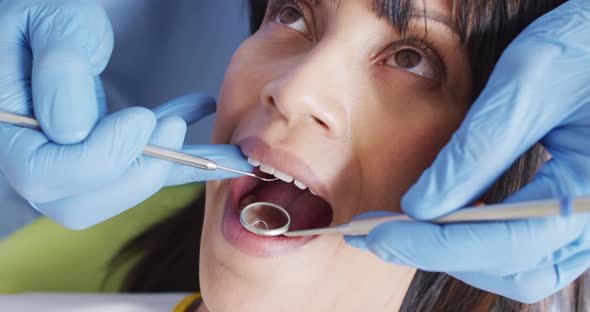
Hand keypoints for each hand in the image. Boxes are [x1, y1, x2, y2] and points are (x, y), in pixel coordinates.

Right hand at [0, 0, 250, 228]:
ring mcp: (59, 163)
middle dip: (134, 174)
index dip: (100, 157)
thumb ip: (60, 69)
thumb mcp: (54, 22)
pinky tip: (196, 148)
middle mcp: (28, 155)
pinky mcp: (90, 160)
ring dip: (154, 170)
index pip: (42, 174)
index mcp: (5, 124)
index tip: (142, 119)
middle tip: (172, 129)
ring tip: (179, 123)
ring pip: (107, 198)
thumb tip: (73, 131)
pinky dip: (166, 166)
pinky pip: (130, 177)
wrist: (54, 25)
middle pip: (76, 204)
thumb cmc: (48, 14)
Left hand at [346, 0, 589, 302]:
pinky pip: (527, 248)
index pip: (511, 243)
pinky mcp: (572, 210)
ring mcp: (589, 220)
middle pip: (515, 269)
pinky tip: (447, 214)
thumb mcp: (530, 81)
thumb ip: (477, 148)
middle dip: (441, 255)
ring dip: (458, 254)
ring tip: (406, 226)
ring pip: (520, 268)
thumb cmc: (585, 43)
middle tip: (382, 233)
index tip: (382, 234)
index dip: (438, 245)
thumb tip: (420, 205)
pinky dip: (480, 240)